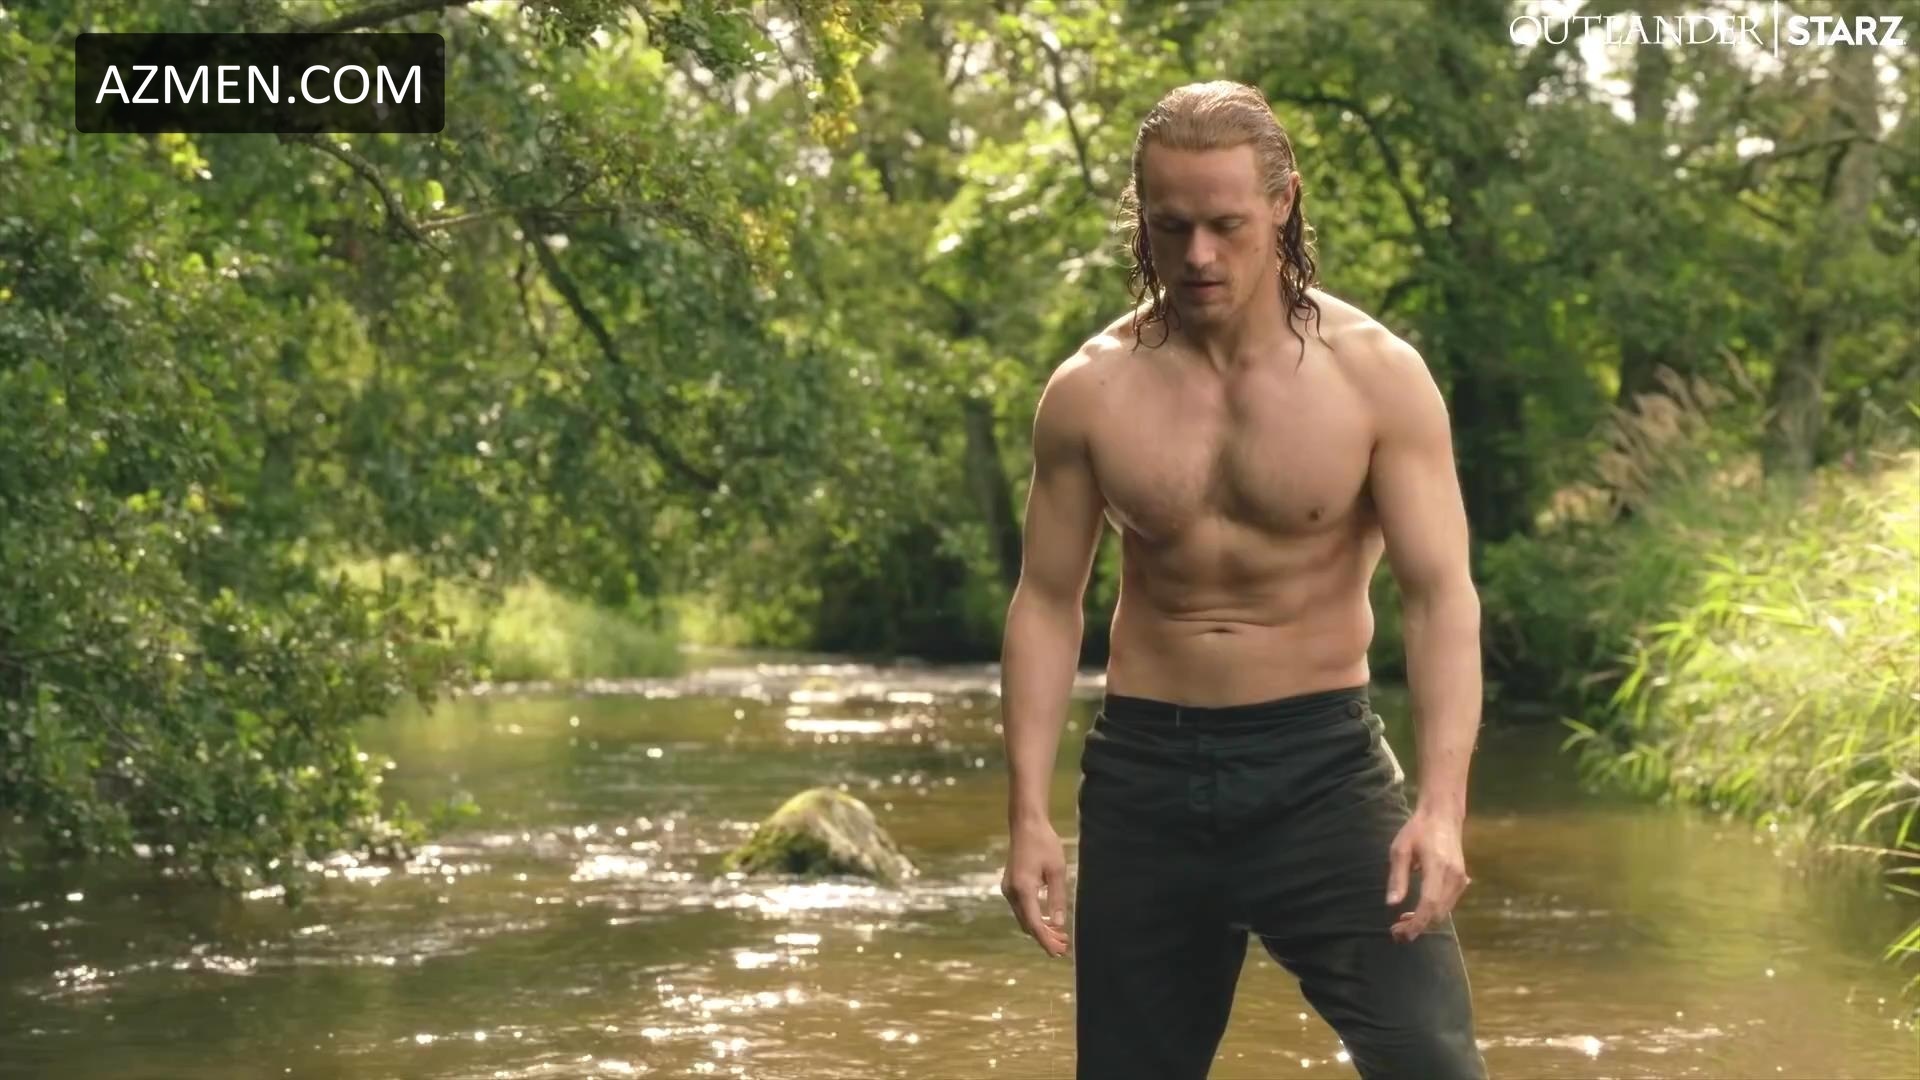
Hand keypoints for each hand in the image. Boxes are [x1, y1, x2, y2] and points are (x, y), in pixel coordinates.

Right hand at [1000, 816, 1069, 957]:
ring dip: (1039, 929)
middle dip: (1044, 938)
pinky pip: (1022, 909)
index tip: (1058, 953)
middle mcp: (1012, 892)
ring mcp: (1008, 889)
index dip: (1046, 940)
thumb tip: (1058, 925)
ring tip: (1060, 936)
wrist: (1026, 826)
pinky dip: (1034, 918)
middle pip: (1027, 925)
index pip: (1034, 924)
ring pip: (1024, 918)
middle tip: (1063, 947)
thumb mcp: (1057, 871)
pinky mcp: (1010, 886)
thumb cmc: (1044, 844)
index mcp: (1024, 889)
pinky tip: (1048, 921)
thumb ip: (1057, 899)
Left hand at [1386, 808, 1469, 942]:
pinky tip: (1415, 912)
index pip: (1429, 904)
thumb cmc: (1417, 830)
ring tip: (1402, 922)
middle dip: (1417, 926)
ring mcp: (1460, 879)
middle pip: (1437, 913)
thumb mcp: (1400, 849)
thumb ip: (1397, 877)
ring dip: (1424, 921)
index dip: (1416, 923)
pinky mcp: (1461, 880)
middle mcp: (1453, 876)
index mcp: (1437, 866)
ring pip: (1444, 912)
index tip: (1400, 933)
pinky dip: (1433, 913)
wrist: (1443, 815)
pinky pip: (1448, 904)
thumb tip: (1391, 904)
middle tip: (1395, 931)